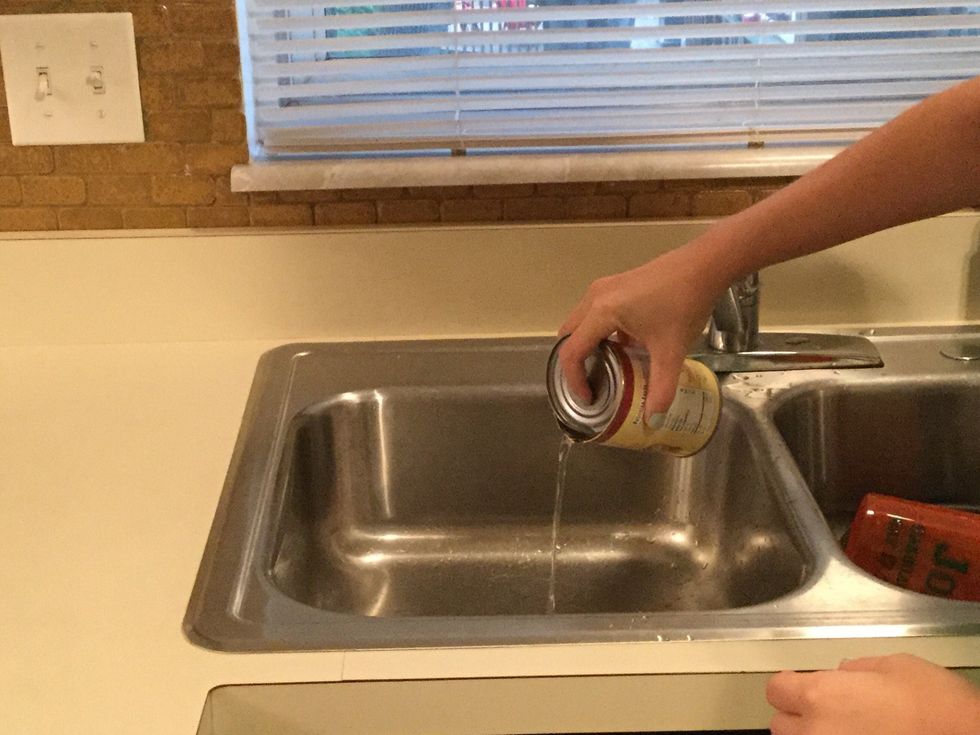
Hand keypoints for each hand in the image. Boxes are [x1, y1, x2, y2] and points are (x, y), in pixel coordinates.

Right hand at [557, 243, 727, 421]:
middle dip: (575, 363)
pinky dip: (600, 332)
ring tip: (605, 369)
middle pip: (568, 335)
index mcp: (601, 312)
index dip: (574, 379)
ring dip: (587, 346)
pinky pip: (595, 313)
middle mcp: (595, 297)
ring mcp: (605, 287)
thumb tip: (653, 419)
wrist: (704, 266)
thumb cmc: (684, 305)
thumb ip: (661, 387)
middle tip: (592, 384)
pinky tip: (624, 347)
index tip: (589, 398)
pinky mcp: (616, 284)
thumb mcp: (671, 351)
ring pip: (581, 322)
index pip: (571, 352)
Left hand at [766, 653, 979, 734]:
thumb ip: (857, 669)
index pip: (776, 691)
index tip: (802, 685)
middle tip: (827, 712)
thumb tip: (841, 673)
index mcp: (820, 696)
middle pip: (781, 726)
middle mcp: (816, 732)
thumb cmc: (933, 703)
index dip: (790, 686)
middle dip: (799, 717)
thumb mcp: (895, 666)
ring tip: (843, 731)